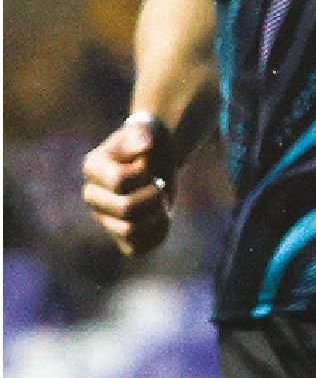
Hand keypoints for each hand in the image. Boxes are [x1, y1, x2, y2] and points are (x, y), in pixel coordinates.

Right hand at [81, 113, 175, 256]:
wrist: (158, 155)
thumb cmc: (149, 140)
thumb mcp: (148, 129)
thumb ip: (142, 133)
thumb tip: (145, 145)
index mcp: (92, 167)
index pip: (119, 181)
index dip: (143, 173)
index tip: (148, 163)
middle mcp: (92, 195)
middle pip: (126, 208)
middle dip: (153, 194)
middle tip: (159, 182)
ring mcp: (104, 218)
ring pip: (130, 230)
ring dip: (157, 213)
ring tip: (160, 199)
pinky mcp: (121, 238)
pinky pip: (138, 248)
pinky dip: (158, 231)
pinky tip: (161, 215)